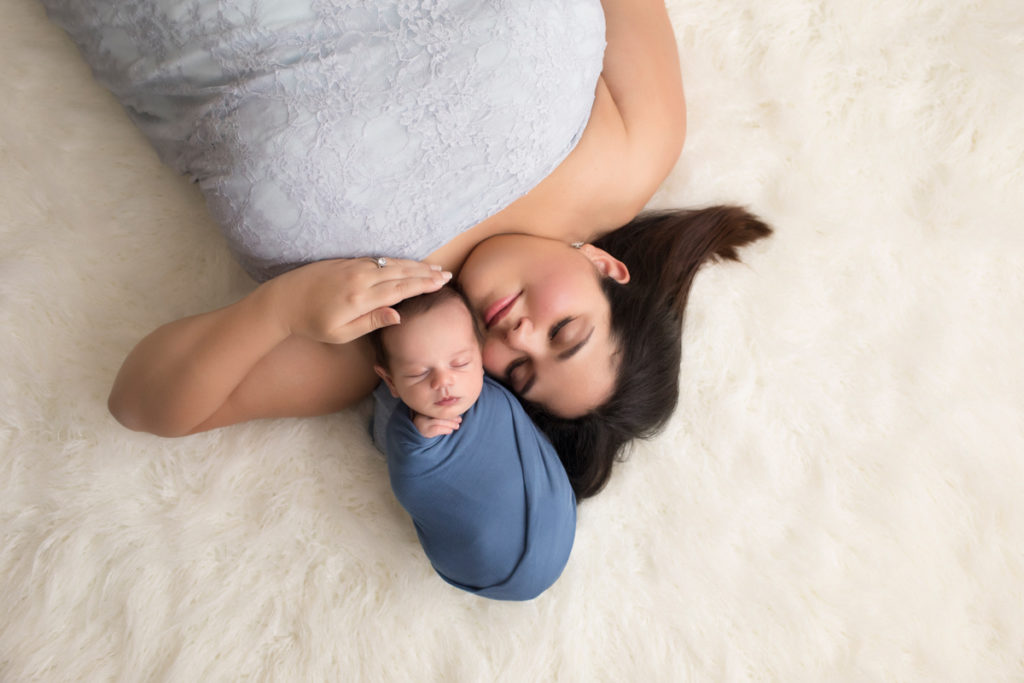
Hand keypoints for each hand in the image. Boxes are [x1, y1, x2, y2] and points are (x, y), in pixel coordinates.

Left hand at [270, 257, 451, 343]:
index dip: (423, 285)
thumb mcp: (341, 334)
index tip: (441, 282)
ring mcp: (353, 267)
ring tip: (433, 268)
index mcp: (360, 298)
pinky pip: (379, 261)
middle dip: (425, 273)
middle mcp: (359, 278)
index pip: (400, 289)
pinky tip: (406, 264)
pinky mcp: (347, 262)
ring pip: (391, 264)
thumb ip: (371, 322)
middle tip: (446, 274)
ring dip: (414, 266)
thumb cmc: (312, 323)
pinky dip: (396, 262)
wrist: (284, 300)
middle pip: (400, 273)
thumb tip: (398, 314)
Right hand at [412, 414, 461, 437]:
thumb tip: (455, 411)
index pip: (438, 408)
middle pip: (439, 414)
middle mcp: (421, 415)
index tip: (456, 412)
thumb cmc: (427, 425)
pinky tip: (450, 431)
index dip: (448, 410)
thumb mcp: (431, 417)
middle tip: (460, 420)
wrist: (415, 438)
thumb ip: (439, 413)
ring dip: (450, 424)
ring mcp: (422, 423)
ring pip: (438, 422)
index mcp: (424, 409)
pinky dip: (445, 429)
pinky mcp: (424, 431)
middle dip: (451, 417)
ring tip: (457, 426)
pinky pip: (437, 429)